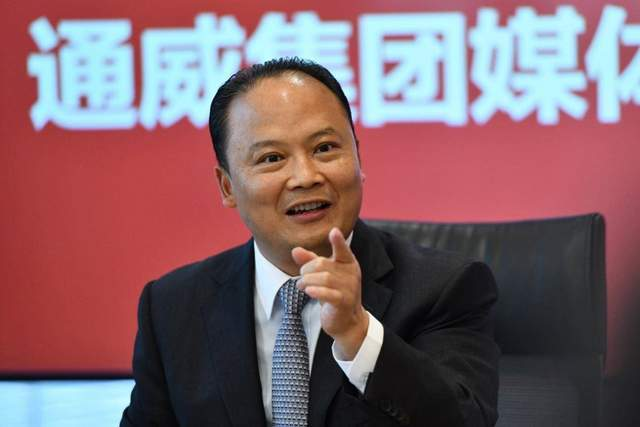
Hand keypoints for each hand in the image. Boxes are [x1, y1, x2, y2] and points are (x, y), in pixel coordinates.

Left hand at [292, 228, 368, 359]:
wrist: (346, 322)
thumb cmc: (334, 294)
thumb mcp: (323, 275)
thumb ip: (310, 261)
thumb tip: (295, 250)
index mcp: (348, 264)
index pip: (343, 250)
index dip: (338, 241)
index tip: (333, 232)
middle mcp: (351, 274)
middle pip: (322, 264)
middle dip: (307, 270)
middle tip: (302, 277)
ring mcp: (349, 289)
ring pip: (323, 278)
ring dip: (307, 281)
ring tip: (302, 286)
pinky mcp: (344, 302)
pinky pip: (329, 293)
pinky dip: (316, 291)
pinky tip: (308, 291)